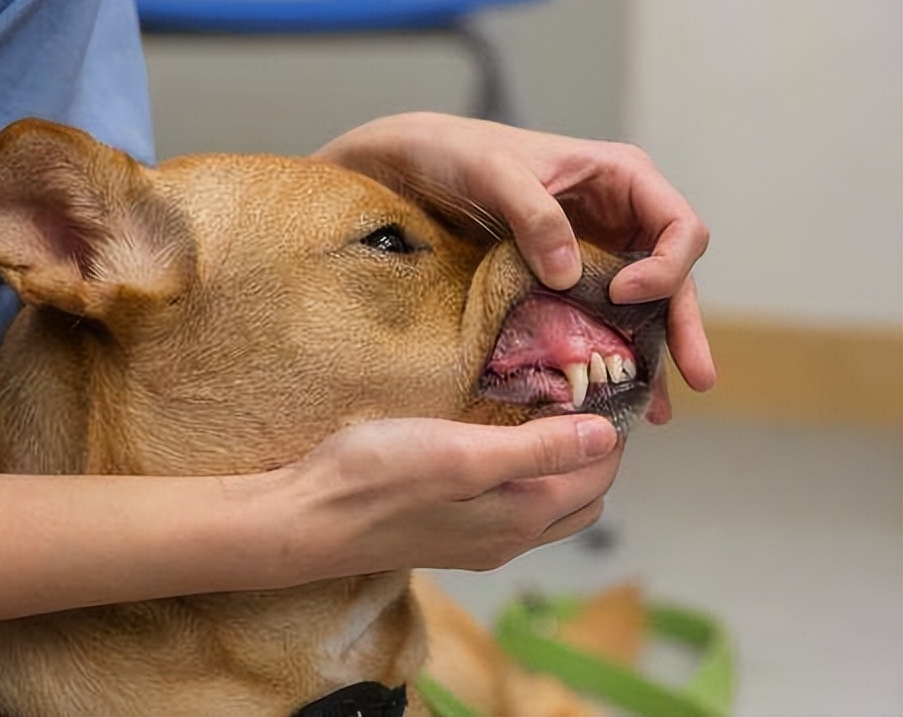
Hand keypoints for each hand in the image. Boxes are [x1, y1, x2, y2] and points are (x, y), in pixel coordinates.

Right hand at [273, 414, 621, 577]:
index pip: (599, 474)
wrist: (309, 520)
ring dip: (563, 466)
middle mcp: (510, 537)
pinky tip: (501, 448)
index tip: (608, 381)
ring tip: (550, 413)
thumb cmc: (378, 479)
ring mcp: (478, 542)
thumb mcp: (463, 453)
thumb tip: (607, 437)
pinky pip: (512, 508)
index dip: (613, 429)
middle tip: (585, 394)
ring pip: (548, 505)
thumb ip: (539, 450)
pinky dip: (528, 477)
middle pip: (583, 497)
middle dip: (598, 451)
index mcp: (522, 515)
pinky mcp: (449, 537)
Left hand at [314, 112, 715, 396]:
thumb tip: (570, 274)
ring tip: (658, 408)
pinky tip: (618, 391)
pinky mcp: (573, 274)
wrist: (422, 162)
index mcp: (623, 177)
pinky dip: (614, 348)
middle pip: (674, 274)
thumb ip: (535, 216)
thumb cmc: (462, 153)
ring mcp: (601, 246)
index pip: (679, 228)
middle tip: (697, 377)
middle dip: (685, 326)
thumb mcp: (495, 174)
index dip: (664, 268)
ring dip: (654, 350)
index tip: (622, 295)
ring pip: (645, 303)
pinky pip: (605, 313)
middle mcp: (623, 213)